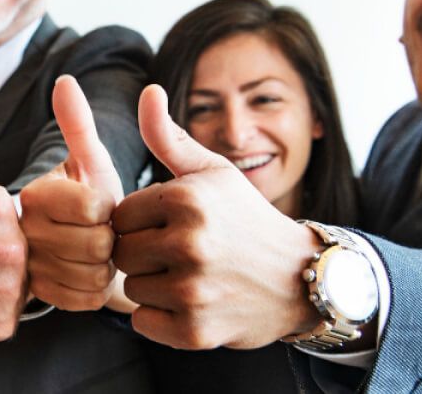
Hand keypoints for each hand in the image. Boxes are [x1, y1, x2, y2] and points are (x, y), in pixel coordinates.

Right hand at [20, 75, 125, 311]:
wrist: (72, 248)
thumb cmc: (87, 199)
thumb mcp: (86, 160)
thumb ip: (77, 123)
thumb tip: (65, 81)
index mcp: (33, 195)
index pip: (94, 206)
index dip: (107, 207)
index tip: (99, 204)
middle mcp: (21, 233)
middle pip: (98, 242)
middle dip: (108, 237)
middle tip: (98, 230)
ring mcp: (27, 271)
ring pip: (94, 273)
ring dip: (103, 264)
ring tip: (92, 252)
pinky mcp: (39, 300)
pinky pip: (87, 297)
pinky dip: (95, 288)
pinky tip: (86, 273)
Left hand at [111, 84, 320, 348]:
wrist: (301, 279)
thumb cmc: (246, 220)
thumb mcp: (213, 172)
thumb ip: (168, 137)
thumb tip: (147, 91)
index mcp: (186, 200)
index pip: (120, 214)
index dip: (140, 222)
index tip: (169, 225)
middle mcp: (189, 243)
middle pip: (121, 252)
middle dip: (142, 253)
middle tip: (179, 254)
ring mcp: (193, 290)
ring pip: (132, 288)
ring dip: (152, 286)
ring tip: (189, 276)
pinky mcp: (196, 330)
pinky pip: (144, 324)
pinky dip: (161, 319)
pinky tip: (191, 304)